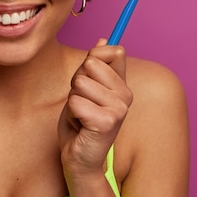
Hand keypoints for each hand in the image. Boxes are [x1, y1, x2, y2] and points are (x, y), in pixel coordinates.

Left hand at [58, 38, 132, 176]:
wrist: (79, 158)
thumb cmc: (80, 124)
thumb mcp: (86, 89)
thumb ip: (95, 66)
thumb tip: (103, 39)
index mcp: (123, 85)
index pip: (112, 51)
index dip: (91, 59)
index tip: (88, 80)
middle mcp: (126, 95)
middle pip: (90, 64)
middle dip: (76, 83)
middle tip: (82, 104)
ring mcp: (119, 108)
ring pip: (79, 83)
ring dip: (73, 101)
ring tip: (81, 116)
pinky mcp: (107, 122)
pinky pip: (75, 102)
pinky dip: (71, 115)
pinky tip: (80, 127)